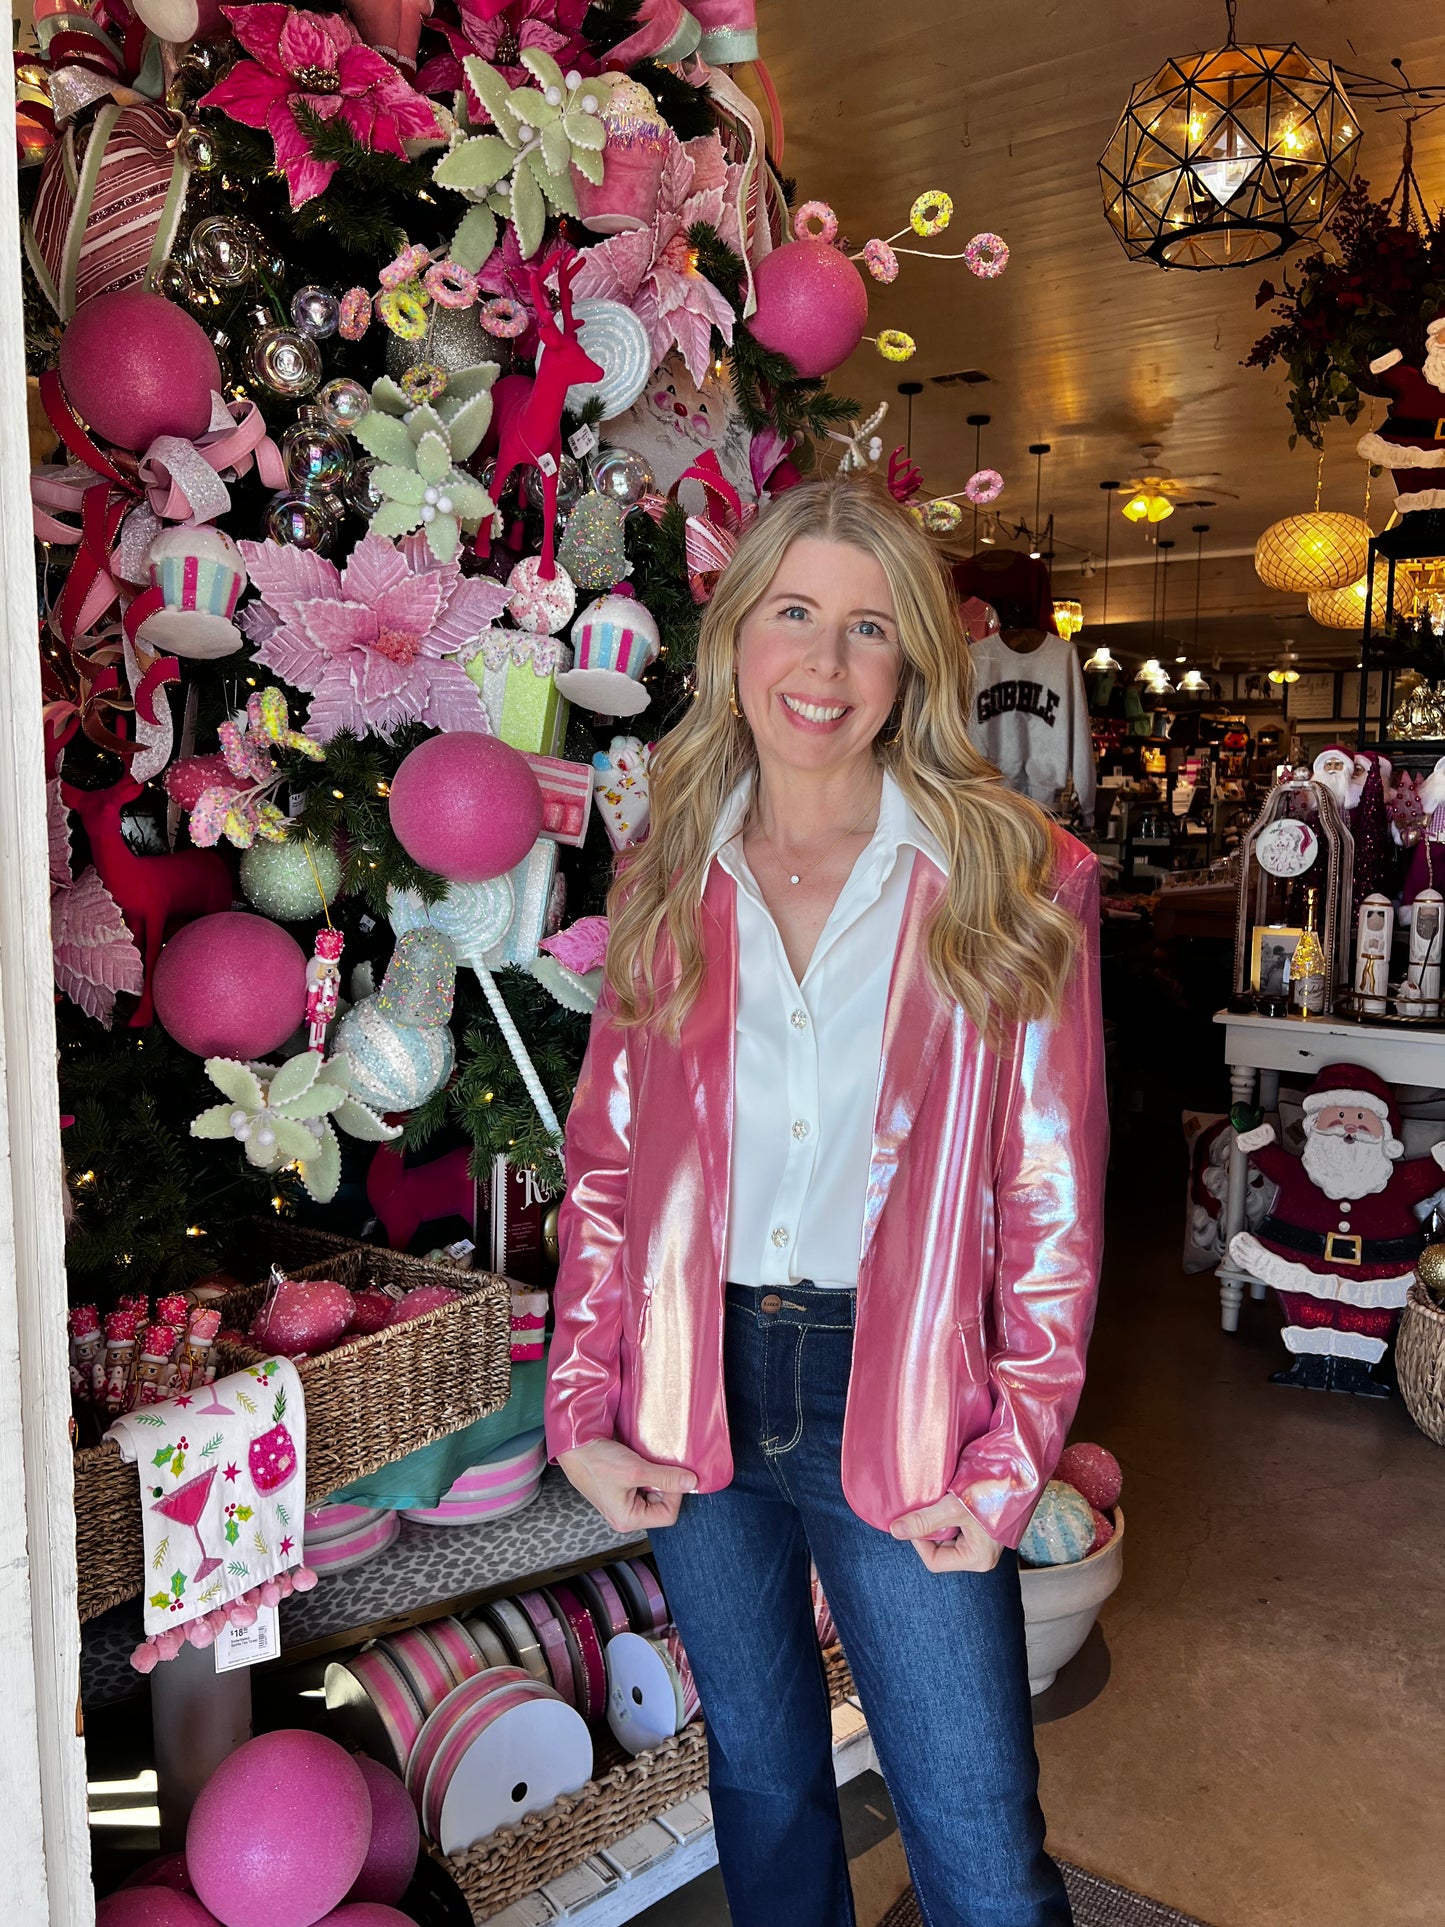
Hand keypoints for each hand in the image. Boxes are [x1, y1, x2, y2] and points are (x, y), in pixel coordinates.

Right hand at [557, 1438, 696, 1532]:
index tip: (673, 1473)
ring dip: (656, 1475)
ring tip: (649, 1460)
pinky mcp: (621, 1487)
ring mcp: (623, 1501)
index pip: (668, 1514)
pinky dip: (648, 1470)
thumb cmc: (596, 1462)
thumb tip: (692, 1482)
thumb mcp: (635, 1470)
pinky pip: (643, 1483)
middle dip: (665, 1483)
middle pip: (662, 1504)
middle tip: (659, 1464)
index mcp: (628, 1519)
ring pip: (653, 1491)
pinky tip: (642, 1458)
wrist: (574, 1445)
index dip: (675, 1493)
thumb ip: (665, 1478)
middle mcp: (626, 1514)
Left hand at [889, 1494, 1003, 1572]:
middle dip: (929, 1528)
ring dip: (938, 1519)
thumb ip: (924, 1520)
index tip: (916, 1517)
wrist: (1019, 1471)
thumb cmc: (992, 1492)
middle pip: (939, 1549)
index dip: (920, 1540)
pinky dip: (947, 1513)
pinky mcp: (982, 1528)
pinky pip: (956, 1526)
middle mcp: (980, 1555)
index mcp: (976, 1559)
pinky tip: (949, 1498)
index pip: (934, 1561)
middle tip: (928, 1505)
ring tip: (940, 1500)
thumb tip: (895, 1531)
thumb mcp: (954, 1508)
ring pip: (946, 1536)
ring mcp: (982, 1542)